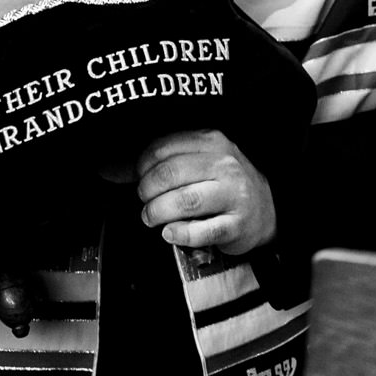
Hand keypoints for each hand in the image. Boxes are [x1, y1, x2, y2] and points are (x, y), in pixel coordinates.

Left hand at [135, 130, 276, 254]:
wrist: (266, 210)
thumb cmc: (222, 184)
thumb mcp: (197, 162)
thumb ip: (159, 162)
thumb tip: (109, 169)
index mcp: (212, 141)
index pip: (163, 148)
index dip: (141, 167)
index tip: (140, 179)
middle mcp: (225, 165)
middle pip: (169, 174)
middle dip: (146, 191)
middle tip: (146, 201)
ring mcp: (233, 195)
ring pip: (183, 201)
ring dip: (157, 212)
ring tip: (153, 218)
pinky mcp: (237, 225)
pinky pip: (201, 231)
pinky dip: (179, 234)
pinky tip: (171, 233)